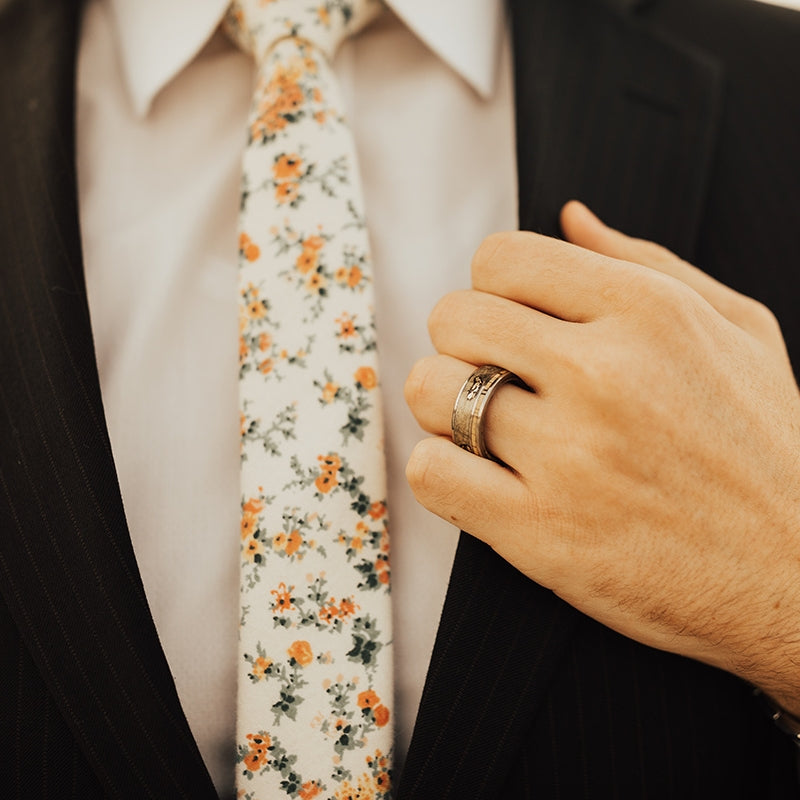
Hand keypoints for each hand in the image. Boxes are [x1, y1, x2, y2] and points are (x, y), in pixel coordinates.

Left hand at [405, 201, 799, 713]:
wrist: (796, 577)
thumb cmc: (768, 449)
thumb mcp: (737, 330)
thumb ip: (646, 261)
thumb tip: (569, 217)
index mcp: (648, 312)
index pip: (500, 258)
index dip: (494, 289)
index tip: (513, 323)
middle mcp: (603, 374)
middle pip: (453, 317)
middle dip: (464, 344)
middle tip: (496, 375)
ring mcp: (568, 455)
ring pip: (431, 390)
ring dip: (445, 406)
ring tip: (486, 427)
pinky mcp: (540, 531)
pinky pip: (430, 470)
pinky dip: (440, 470)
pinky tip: (479, 476)